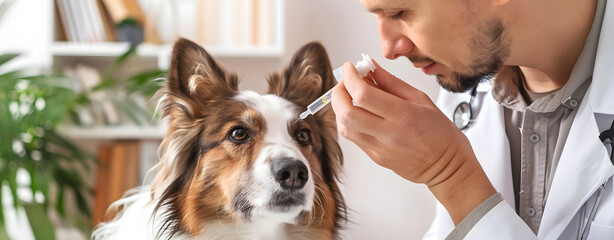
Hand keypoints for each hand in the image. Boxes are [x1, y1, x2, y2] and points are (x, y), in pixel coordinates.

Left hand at [330, 61, 495, 222]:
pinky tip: (357, 112)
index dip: (351, 78)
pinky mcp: (375, 158)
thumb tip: (370, 68)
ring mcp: (380, 149)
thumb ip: (392, 83)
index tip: (350, 68)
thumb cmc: (441, 133)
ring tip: (349, 97)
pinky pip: (353, 137)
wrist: (447, 167)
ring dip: (340, 108)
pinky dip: (348, 121)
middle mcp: (388, 134)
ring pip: (344, 127)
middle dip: (339, 92)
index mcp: (403, 116)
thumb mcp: (421, 100)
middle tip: (345, 82)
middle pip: (347, 112)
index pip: (364, 94)